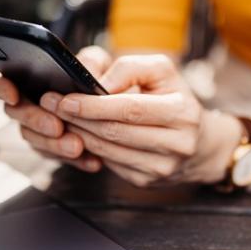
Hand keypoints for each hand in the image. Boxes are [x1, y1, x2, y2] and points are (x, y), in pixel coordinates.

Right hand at [0, 45, 111, 171]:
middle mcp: (27, 105)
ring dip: (54, 145)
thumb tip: (84, 71)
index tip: (13, 95)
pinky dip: (76, 161)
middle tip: (56, 127)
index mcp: (28, 78)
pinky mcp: (53, 149)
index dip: (3, 88)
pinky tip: (93, 161)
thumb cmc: (97, 76)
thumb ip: (90, 62)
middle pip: (17, 114)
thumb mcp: (97, 63)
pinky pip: (58, 157)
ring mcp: (37, 129)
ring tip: (77, 146)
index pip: (3, 80)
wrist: (110, 105)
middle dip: (35, 120)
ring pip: (35, 139)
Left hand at [40, 54, 242, 186]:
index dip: (94, 105)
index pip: (129, 109)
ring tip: (60, 118)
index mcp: (182, 113)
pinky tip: (79, 135)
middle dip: (78, 118)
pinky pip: (110, 163)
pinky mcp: (147, 181)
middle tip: (51, 105)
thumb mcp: (161, 72)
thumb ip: (130, 68)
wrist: (200, 143)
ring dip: (79, 134)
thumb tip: (99, 83)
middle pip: (115, 131)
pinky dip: (89, 149)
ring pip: (108, 150)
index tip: (65, 98)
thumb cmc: (175, 99)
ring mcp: (161, 167)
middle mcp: (176, 144)